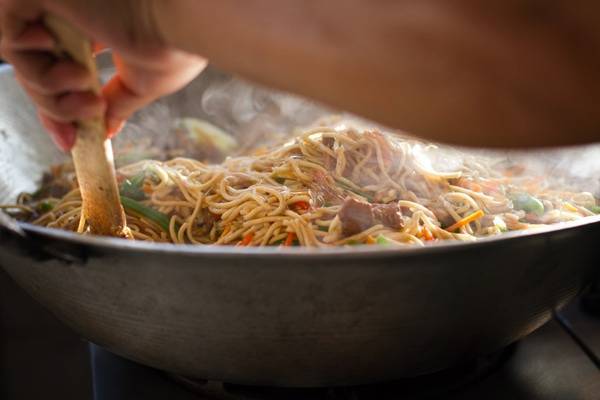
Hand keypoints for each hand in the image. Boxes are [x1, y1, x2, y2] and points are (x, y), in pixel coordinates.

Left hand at [0, 0, 205, 150]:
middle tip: (75, 134)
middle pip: (41, 71)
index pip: (65, 69)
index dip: (64, 108)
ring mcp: (55, 5)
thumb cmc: (176, 45)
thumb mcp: (144, 83)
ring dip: (50, 91)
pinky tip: (68, 66)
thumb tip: (107, 127)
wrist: (181, 25)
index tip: (72, 141)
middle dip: (55, 110)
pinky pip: (8, 40)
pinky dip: (30, 64)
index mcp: (99, 26)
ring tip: (88, 96)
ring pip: (25, 61)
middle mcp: (74, 14)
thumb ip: (118, 101)